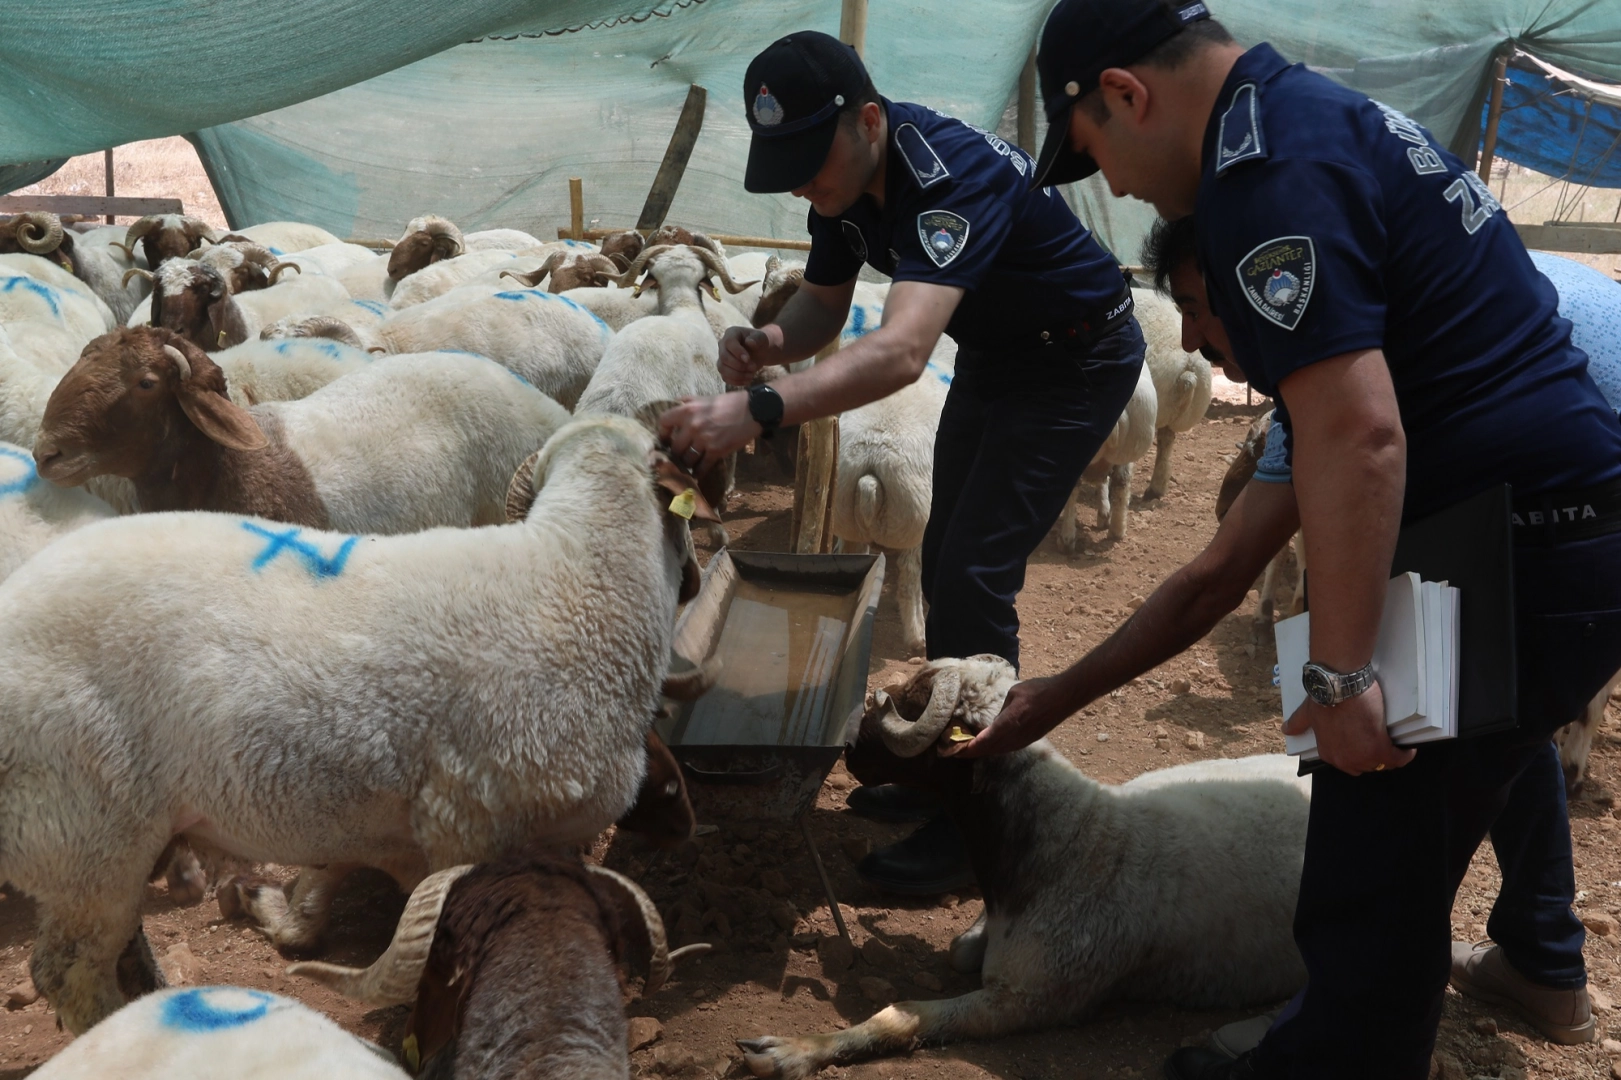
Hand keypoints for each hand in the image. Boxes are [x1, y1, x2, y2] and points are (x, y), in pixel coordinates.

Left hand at [658, 393, 759, 474]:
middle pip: (675, 448)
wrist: (753, 411)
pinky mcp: (716, 451)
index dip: (662, 433)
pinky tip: (698, 473)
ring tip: (688, 465)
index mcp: (687, 410)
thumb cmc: (729, 402)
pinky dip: (699, 472)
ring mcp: (704, 440)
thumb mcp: (705, 398)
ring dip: (687, 464)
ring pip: (687, 460)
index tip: (665, 439)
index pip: (663, 423)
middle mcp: (692, 426)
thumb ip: (688, 401)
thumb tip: (674, 404)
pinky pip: (702, 467)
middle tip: (678, 456)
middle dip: (676, 453)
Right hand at [718, 325, 776, 386]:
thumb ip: (757, 338)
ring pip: (722, 369)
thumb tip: (749, 342)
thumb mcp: (762, 338)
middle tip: (753, 367)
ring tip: (751, 375)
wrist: (759, 352)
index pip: (729, 343)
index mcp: (731, 333)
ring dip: (737, 375)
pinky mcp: (724, 369)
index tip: (748, 359)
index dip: (737, 352)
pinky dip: (736, 381)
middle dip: (739, 365)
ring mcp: (722, 358)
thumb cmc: (760, 342)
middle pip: (724, 357)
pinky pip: (725, 377)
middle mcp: (723, 345)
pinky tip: (747, 380)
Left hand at [944, 677, 1069, 758]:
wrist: (1064, 697)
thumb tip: (996, 720)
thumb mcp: (1014, 694)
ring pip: (999, 751)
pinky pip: (1008, 748)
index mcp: (1010, 722)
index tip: (955, 750)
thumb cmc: (1039, 690)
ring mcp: (1024, 740)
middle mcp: (1017, 736)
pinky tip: (988, 745)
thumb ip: (1002, 709)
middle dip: (971, 752)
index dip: (969, 748)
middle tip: (955, 751)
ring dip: (983, 752)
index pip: (985, 740)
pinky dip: (995, 748)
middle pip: (990, 749)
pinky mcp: (1030, 740)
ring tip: (968, 750)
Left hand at [1281, 682, 1414, 775]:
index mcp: (1328, 754)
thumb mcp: (1308, 713)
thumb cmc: (1324, 697)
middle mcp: (1344, 761)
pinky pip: (1397, 759)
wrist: (1340, 686)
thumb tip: (1286, 729)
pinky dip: (1405, 755)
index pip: (1349, 764)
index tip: (1366, 745)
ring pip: (1382, 764)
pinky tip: (1409, 749)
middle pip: (1366, 766)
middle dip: (1373, 757)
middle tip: (1380, 742)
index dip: (1359, 755)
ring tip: (1395, 745)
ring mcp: (1362, 756)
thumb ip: (1299, 723)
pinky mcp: (1380, 748)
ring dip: (1389, 756)